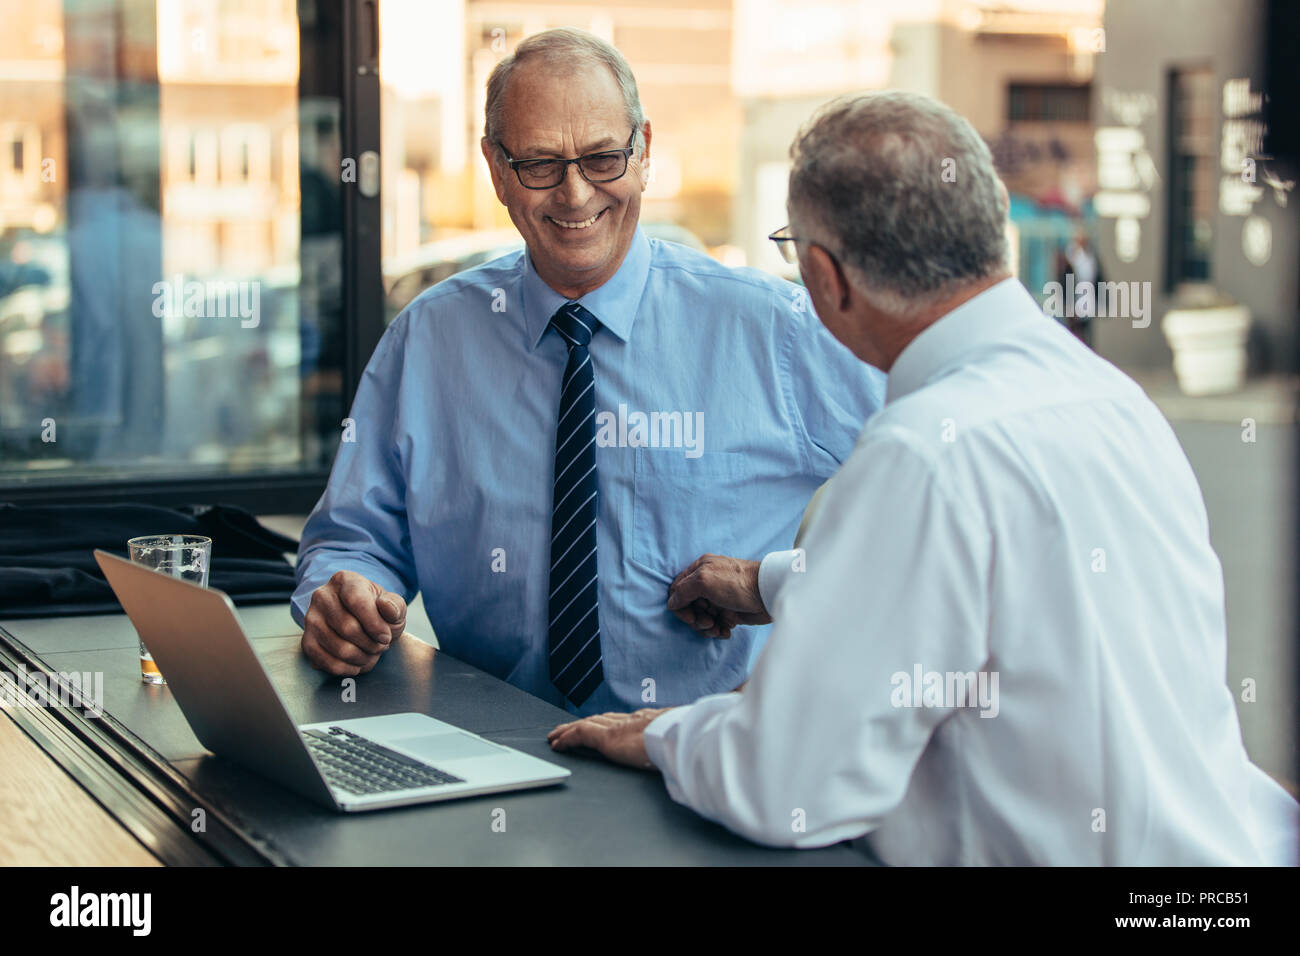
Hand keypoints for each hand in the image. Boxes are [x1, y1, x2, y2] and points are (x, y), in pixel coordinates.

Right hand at [301, 570, 406, 675]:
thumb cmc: (377, 612)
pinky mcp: (307, 641)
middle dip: (371, 644)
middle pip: (348, 628)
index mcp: (344, 581)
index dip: (374, 624)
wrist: (359, 621)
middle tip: (381, 646)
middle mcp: (322, 596)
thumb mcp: (393, 605)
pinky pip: (326, 662)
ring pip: (338, 648)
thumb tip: (387, 608)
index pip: (356, 601)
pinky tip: (358, 664)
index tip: (386, 636)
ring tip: (371, 653)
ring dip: (361, 658)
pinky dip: (347, 668)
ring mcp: (311, 619)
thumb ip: (395, 606)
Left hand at [547, 708, 671, 768]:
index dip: (606, 721)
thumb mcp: (679, 741)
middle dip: (584, 723)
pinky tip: (557, 744)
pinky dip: (567, 738)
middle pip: (600, 719)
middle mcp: (631, 720)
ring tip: (556, 735)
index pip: (620, 719)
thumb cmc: (686, 744)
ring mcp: (618, 727)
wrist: (682, 738)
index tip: (598, 723)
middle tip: (568, 727)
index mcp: (648, 722)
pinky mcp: (608, 738)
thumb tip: (680, 750)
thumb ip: (672, 743)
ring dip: (569, 729)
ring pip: (586, 724)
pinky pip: (580, 735)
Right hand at [667, 553, 770, 637]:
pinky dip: (718, 630)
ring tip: (719, 629)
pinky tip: (727, 631)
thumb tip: (671, 603)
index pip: (677, 590)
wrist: (768, 594)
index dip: (680, 606)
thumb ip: (683, 590)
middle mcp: (707, 583)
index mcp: (699, 569)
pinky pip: (715, 624)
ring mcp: (718, 598)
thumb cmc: (737, 583)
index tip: (690, 617)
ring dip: (707, 628)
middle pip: (688, 607)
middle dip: (696, 619)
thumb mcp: (704, 581)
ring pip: (701, 618)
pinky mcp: (729, 611)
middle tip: (709, 622)